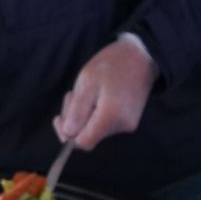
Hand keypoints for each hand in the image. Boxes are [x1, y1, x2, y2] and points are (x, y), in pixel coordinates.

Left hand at [53, 34, 157, 150]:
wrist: (140, 56)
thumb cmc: (112, 64)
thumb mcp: (87, 81)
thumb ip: (77, 110)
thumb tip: (68, 133)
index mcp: (111, 116)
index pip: (84, 143)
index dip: (68, 136)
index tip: (60, 119)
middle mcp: (122, 125)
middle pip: (88, 136)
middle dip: (74, 120)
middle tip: (71, 95)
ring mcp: (128, 125)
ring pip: (95, 129)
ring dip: (83, 114)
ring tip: (83, 91)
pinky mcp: (129, 121)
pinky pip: (104, 124)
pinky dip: (94, 113)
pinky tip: (94, 95)